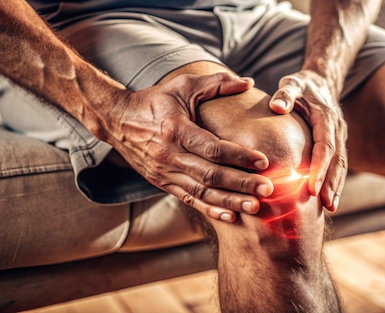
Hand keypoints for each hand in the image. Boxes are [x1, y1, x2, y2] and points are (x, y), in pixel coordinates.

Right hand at [102, 72, 273, 221]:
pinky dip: (210, 209)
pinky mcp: (162, 183)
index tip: (263, 161)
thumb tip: (247, 81)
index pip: (213, 148)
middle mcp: (169, 155)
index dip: (239, 156)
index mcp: (176, 130)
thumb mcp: (182, 86)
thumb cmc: (154, 100)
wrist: (117, 120)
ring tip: (254, 207)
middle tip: (268, 189)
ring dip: (229, 201)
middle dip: (241, 184)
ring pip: (201, 192)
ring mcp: (164, 172)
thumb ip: (216, 83)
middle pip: (211, 175)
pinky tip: (230, 216)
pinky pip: (189, 200)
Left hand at [268, 70, 347, 210]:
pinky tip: (329, 200)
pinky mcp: (337, 144)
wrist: (320, 81)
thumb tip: (277, 106)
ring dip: (337, 186)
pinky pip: (338, 165)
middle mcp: (337, 129)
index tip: (312, 187)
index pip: (325, 146)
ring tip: (331, 208)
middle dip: (332, 183)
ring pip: (341, 165)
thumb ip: (285, 94)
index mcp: (326, 118)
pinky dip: (335, 182)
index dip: (320, 168)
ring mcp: (340, 138)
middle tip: (326, 205)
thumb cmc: (301, 85)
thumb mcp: (292, 83)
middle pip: (338, 160)